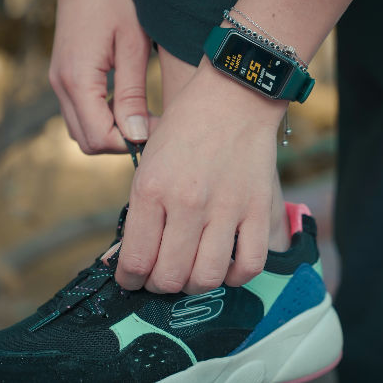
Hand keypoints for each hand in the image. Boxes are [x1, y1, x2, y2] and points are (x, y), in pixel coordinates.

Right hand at [48, 0, 155, 153]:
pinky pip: (78, 111)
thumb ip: (132, 95)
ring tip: (141, 113)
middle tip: (152, 124)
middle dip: (121, 141)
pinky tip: (124, 102)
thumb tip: (136, 136)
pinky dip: (100, 117)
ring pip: (81, 129)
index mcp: (76, 79)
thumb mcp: (133, 46)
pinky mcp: (62, 73)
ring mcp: (57, 79)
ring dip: (110, 130)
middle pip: (87, 141)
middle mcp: (60, 84)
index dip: (131, 143)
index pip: (100, 138)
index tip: (159, 129)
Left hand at [116, 58, 287, 294]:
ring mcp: (226, 207)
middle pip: (170, 277)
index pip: (135, 261)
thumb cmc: (183, 130)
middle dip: (159, 286)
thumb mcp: (147, 164)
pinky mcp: (258, 208)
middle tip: (161, 276)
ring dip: (195, 285)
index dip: (130, 280)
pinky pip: (250, 265)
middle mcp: (187, 201)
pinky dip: (235, 276)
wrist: (232, 97)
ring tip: (191, 271)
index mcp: (152, 189)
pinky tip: (226, 264)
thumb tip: (124, 260)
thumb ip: (138, 213)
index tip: (132, 279)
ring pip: (207, 278)